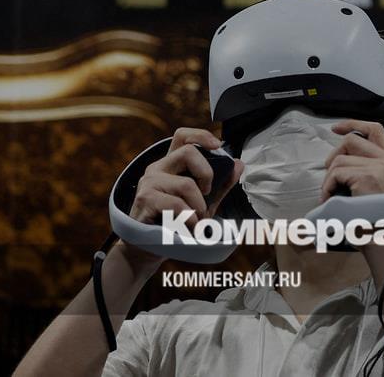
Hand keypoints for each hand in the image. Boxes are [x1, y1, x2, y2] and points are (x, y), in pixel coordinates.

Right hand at [130, 127, 244, 230]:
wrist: (149, 248)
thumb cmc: (176, 223)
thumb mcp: (203, 202)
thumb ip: (220, 184)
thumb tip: (238, 164)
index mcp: (171, 165)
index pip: (182, 136)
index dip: (201, 135)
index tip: (217, 145)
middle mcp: (157, 169)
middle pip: (188, 152)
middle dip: (207, 173)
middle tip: (207, 193)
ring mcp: (149, 183)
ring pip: (186, 184)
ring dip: (199, 207)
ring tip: (196, 220)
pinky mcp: (145, 200)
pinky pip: (177, 205)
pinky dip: (190, 219)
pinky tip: (187, 228)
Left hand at [322, 120, 383, 201]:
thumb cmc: (377, 219)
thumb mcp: (383, 187)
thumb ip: (370, 167)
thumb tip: (341, 154)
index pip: (375, 129)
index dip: (353, 124)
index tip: (336, 128)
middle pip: (352, 140)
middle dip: (334, 156)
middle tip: (331, 177)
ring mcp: (380, 168)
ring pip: (340, 159)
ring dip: (329, 178)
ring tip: (331, 194)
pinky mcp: (368, 178)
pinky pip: (336, 173)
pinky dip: (327, 186)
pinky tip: (330, 199)